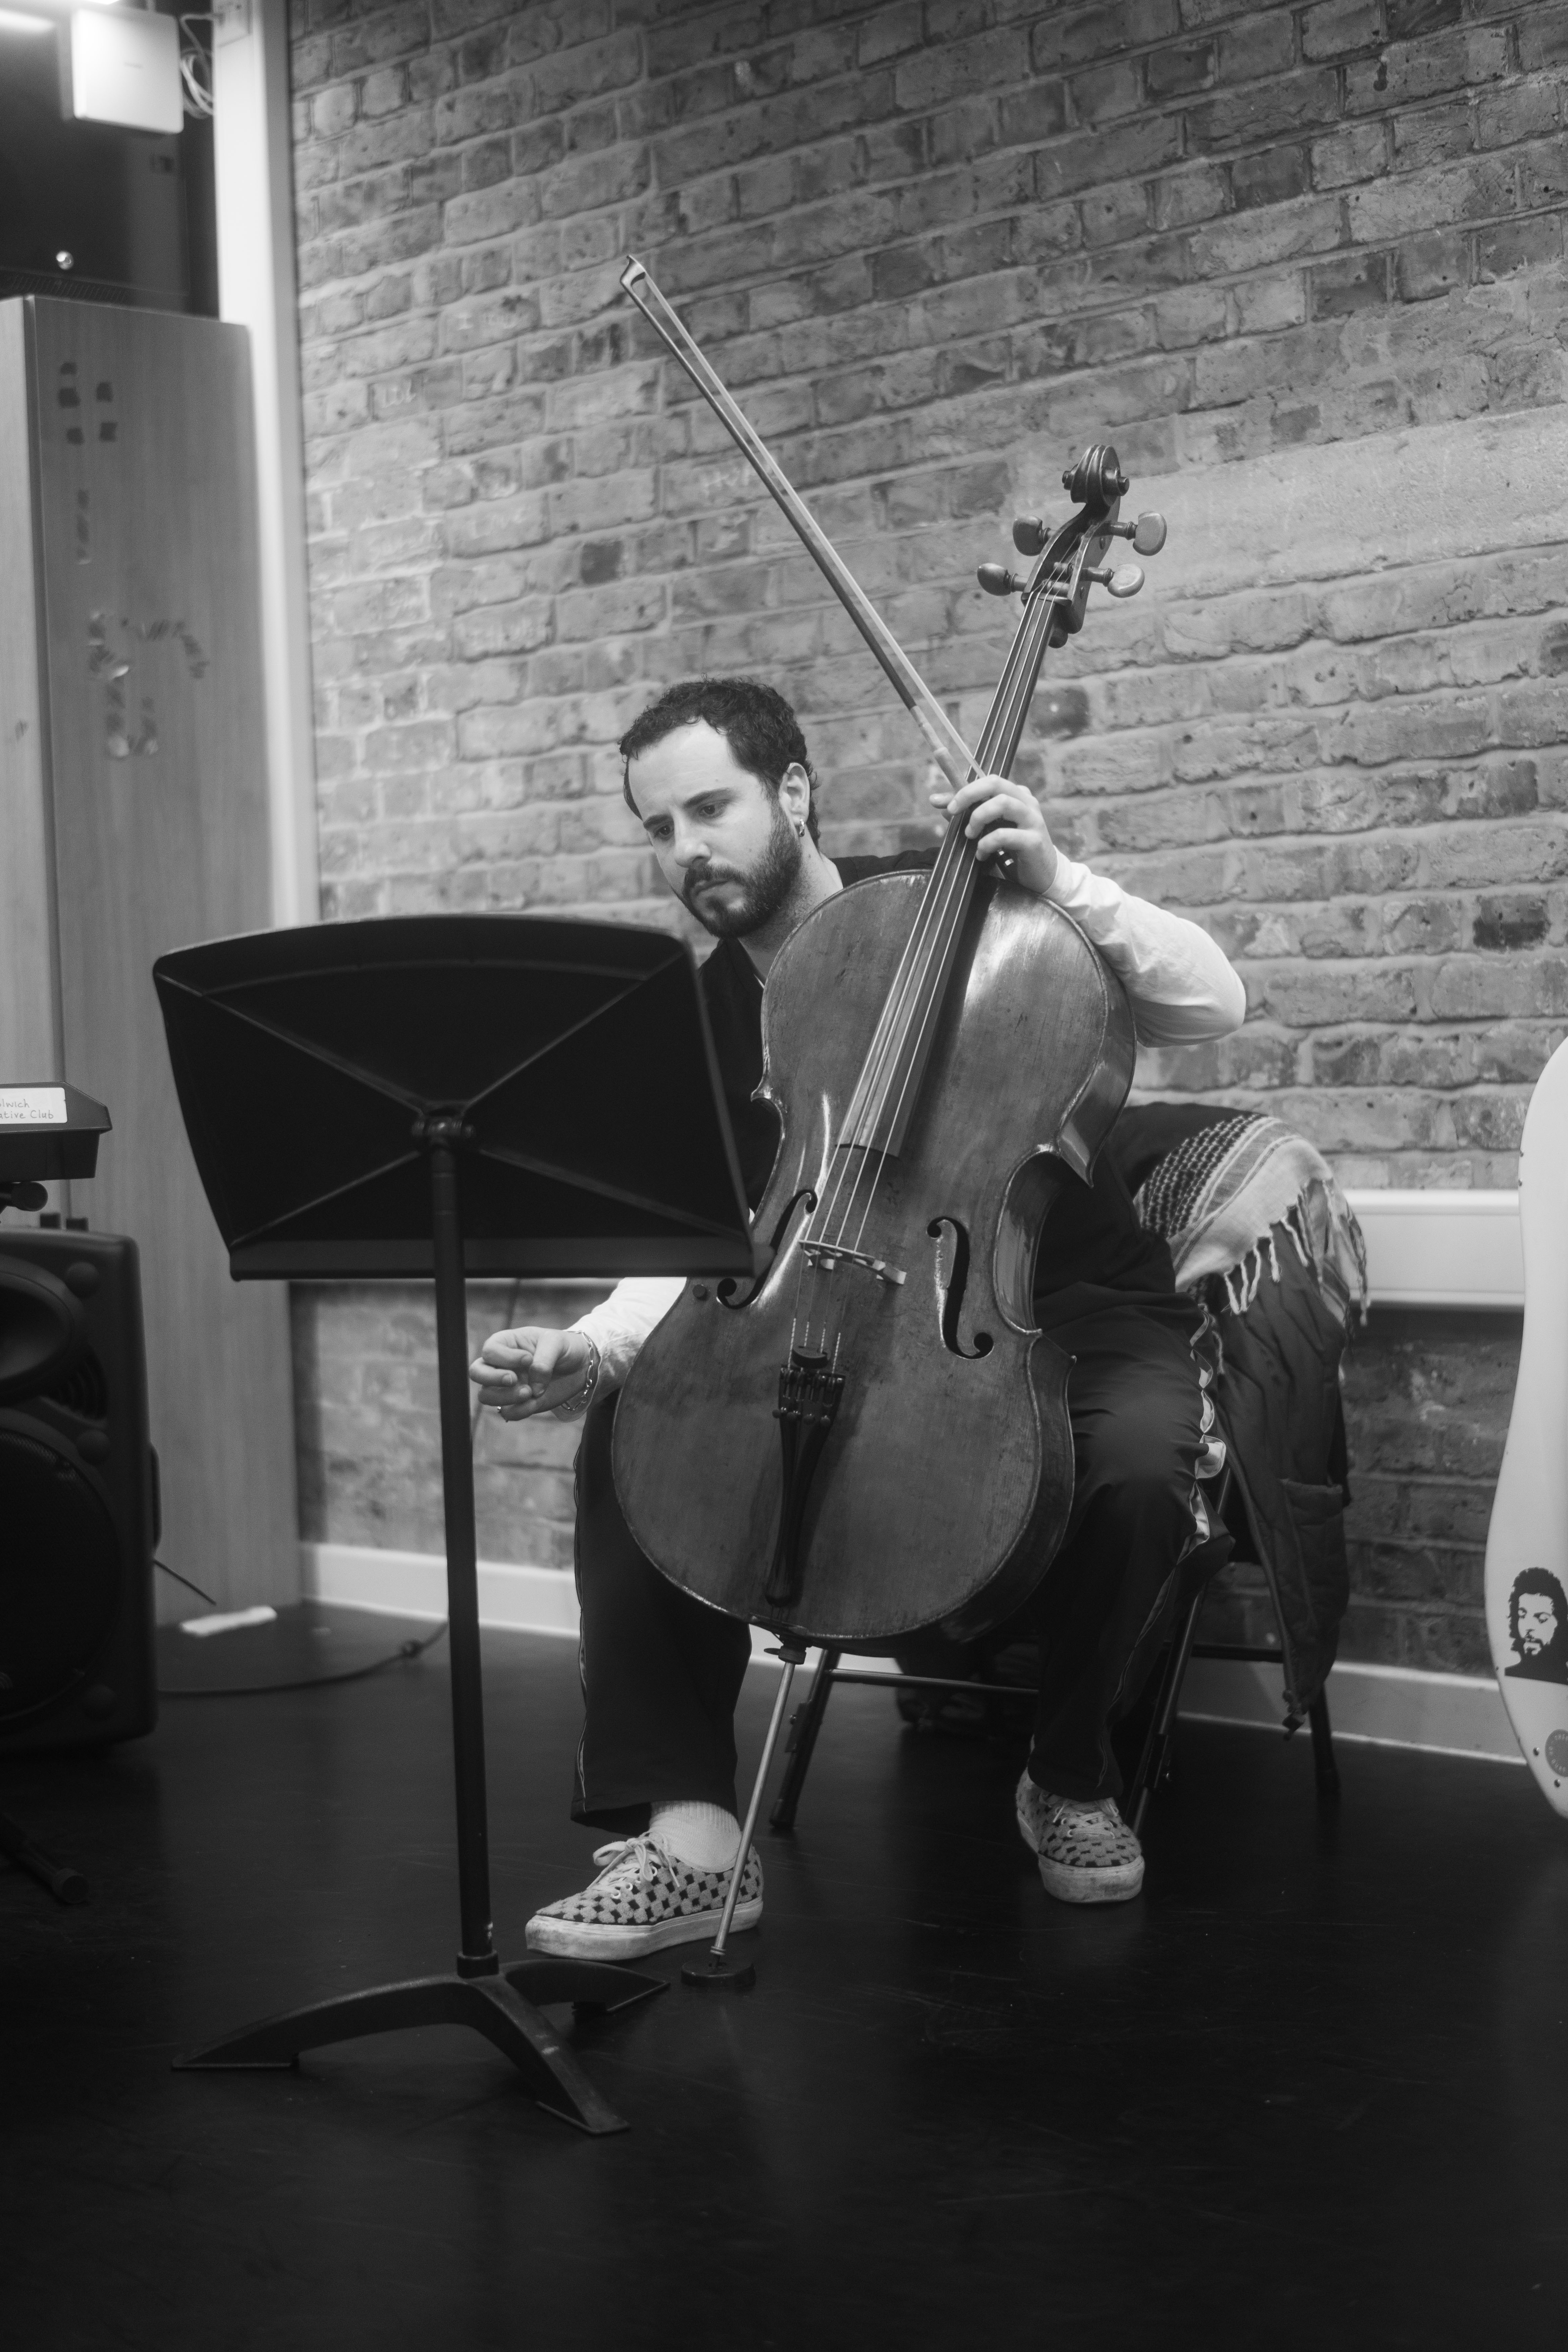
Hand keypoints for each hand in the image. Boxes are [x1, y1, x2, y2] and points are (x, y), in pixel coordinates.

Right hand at [469, 1325, 591, 1420]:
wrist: (580, 1366)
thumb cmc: (563, 1347)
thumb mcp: (556, 1344)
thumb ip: (543, 1361)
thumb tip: (533, 1388)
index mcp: (506, 1343)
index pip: (489, 1351)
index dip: (505, 1358)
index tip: (528, 1359)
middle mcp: (501, 1365)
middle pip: (476, 1373)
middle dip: (491, 1379)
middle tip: (513, 1379)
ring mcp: (508, 1386)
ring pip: (486, 1396)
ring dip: (505, 1397)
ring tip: (529, 1393)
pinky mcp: (518, 1403)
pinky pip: (507, 1412)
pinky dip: (519, 1411)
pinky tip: (535, 1403)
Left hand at [929, 770, 1058, 896]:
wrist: (1042, 875)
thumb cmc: (1013, 849)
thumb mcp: (988, 829)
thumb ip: (966, 814)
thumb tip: (936, 800)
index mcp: (1016, 795)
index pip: (988, 781)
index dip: (964, 789)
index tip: (943, 804)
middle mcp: (1026, 802)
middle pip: (996, 783)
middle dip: (969, 794)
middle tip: (953, 812)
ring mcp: (1033, 820)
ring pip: (1003, 803)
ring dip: (978, 818)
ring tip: (970, 835)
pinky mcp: (1034, 841)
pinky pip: (1005, 835)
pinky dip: (987, 843)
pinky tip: (981, 855)